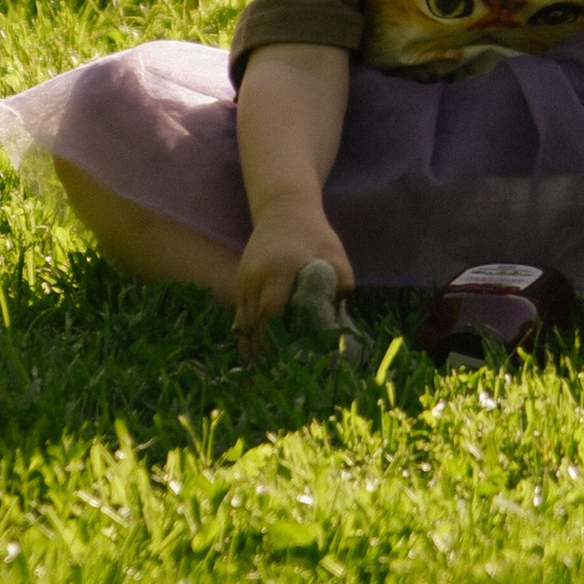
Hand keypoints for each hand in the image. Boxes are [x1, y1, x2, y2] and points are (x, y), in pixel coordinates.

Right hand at [233, 198, 354, 360]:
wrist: (283, 207)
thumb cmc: (314, 233)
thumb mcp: (334, 252)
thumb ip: (342, 279)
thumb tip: (342, 310)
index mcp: (280, 269)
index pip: (272, 310)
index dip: (275, 338)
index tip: (284, 360)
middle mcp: (257, 275)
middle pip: (254, 321)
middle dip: (261, 349)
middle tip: (272, 376)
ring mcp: (245, 277)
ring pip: (243, 320)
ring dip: (250, 345)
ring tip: (260, 373)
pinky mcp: (241, 279)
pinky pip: (240, 311)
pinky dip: (246, 332)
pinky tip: (252, 353)